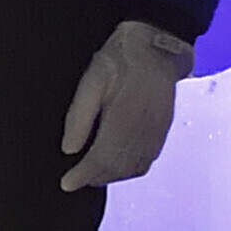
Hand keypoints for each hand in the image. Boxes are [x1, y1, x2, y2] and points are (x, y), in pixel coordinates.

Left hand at [58, 20, 191, 190]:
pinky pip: (148, 160)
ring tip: (92, 174)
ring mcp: (158, 132)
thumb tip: (69, 149)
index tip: (67, 184)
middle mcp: (145, 130)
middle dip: (96, 178)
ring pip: (135, 168)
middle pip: (119, 168)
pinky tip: (116, 165)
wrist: (158, 46)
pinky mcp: (164, 130)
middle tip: (75, 179)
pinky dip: (130, 169)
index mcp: (125, 117)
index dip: (83, 175)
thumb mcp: (92, 79)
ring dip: (113, 176)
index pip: (102, 158)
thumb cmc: (120, 59)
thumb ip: (79, 116)